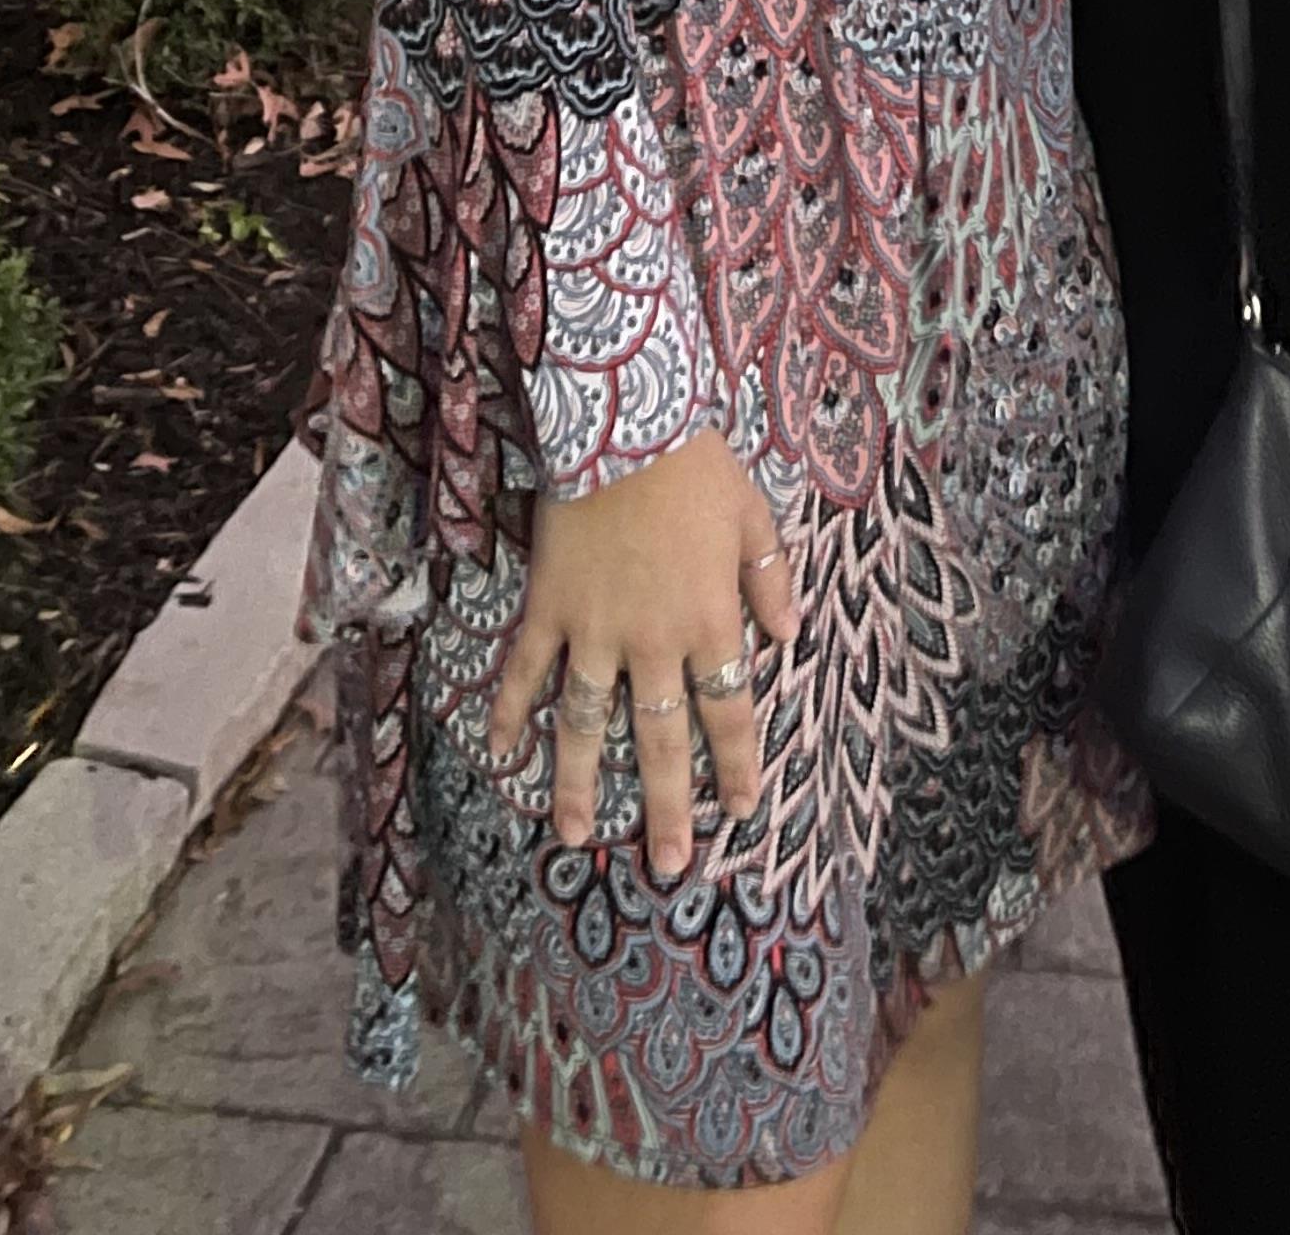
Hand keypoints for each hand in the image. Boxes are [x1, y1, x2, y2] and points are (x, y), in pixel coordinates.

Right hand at [486, 427, 794, 879]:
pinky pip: (525, 670)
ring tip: (576, 836)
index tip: (742, 808)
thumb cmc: (695, 467)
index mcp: (710, 621)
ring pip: (587, 723)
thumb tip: (789, 637)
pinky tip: (500, 752)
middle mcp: (654, 641)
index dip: (736, 763)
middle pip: (662, 739)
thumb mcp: (753, 516)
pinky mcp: (549, 609)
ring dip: (580, 783)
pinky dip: (509, 711)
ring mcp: (595, 630)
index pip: (728, 710)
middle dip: (666, 806)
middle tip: (667, 864)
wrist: (624, 425)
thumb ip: (771, 580)